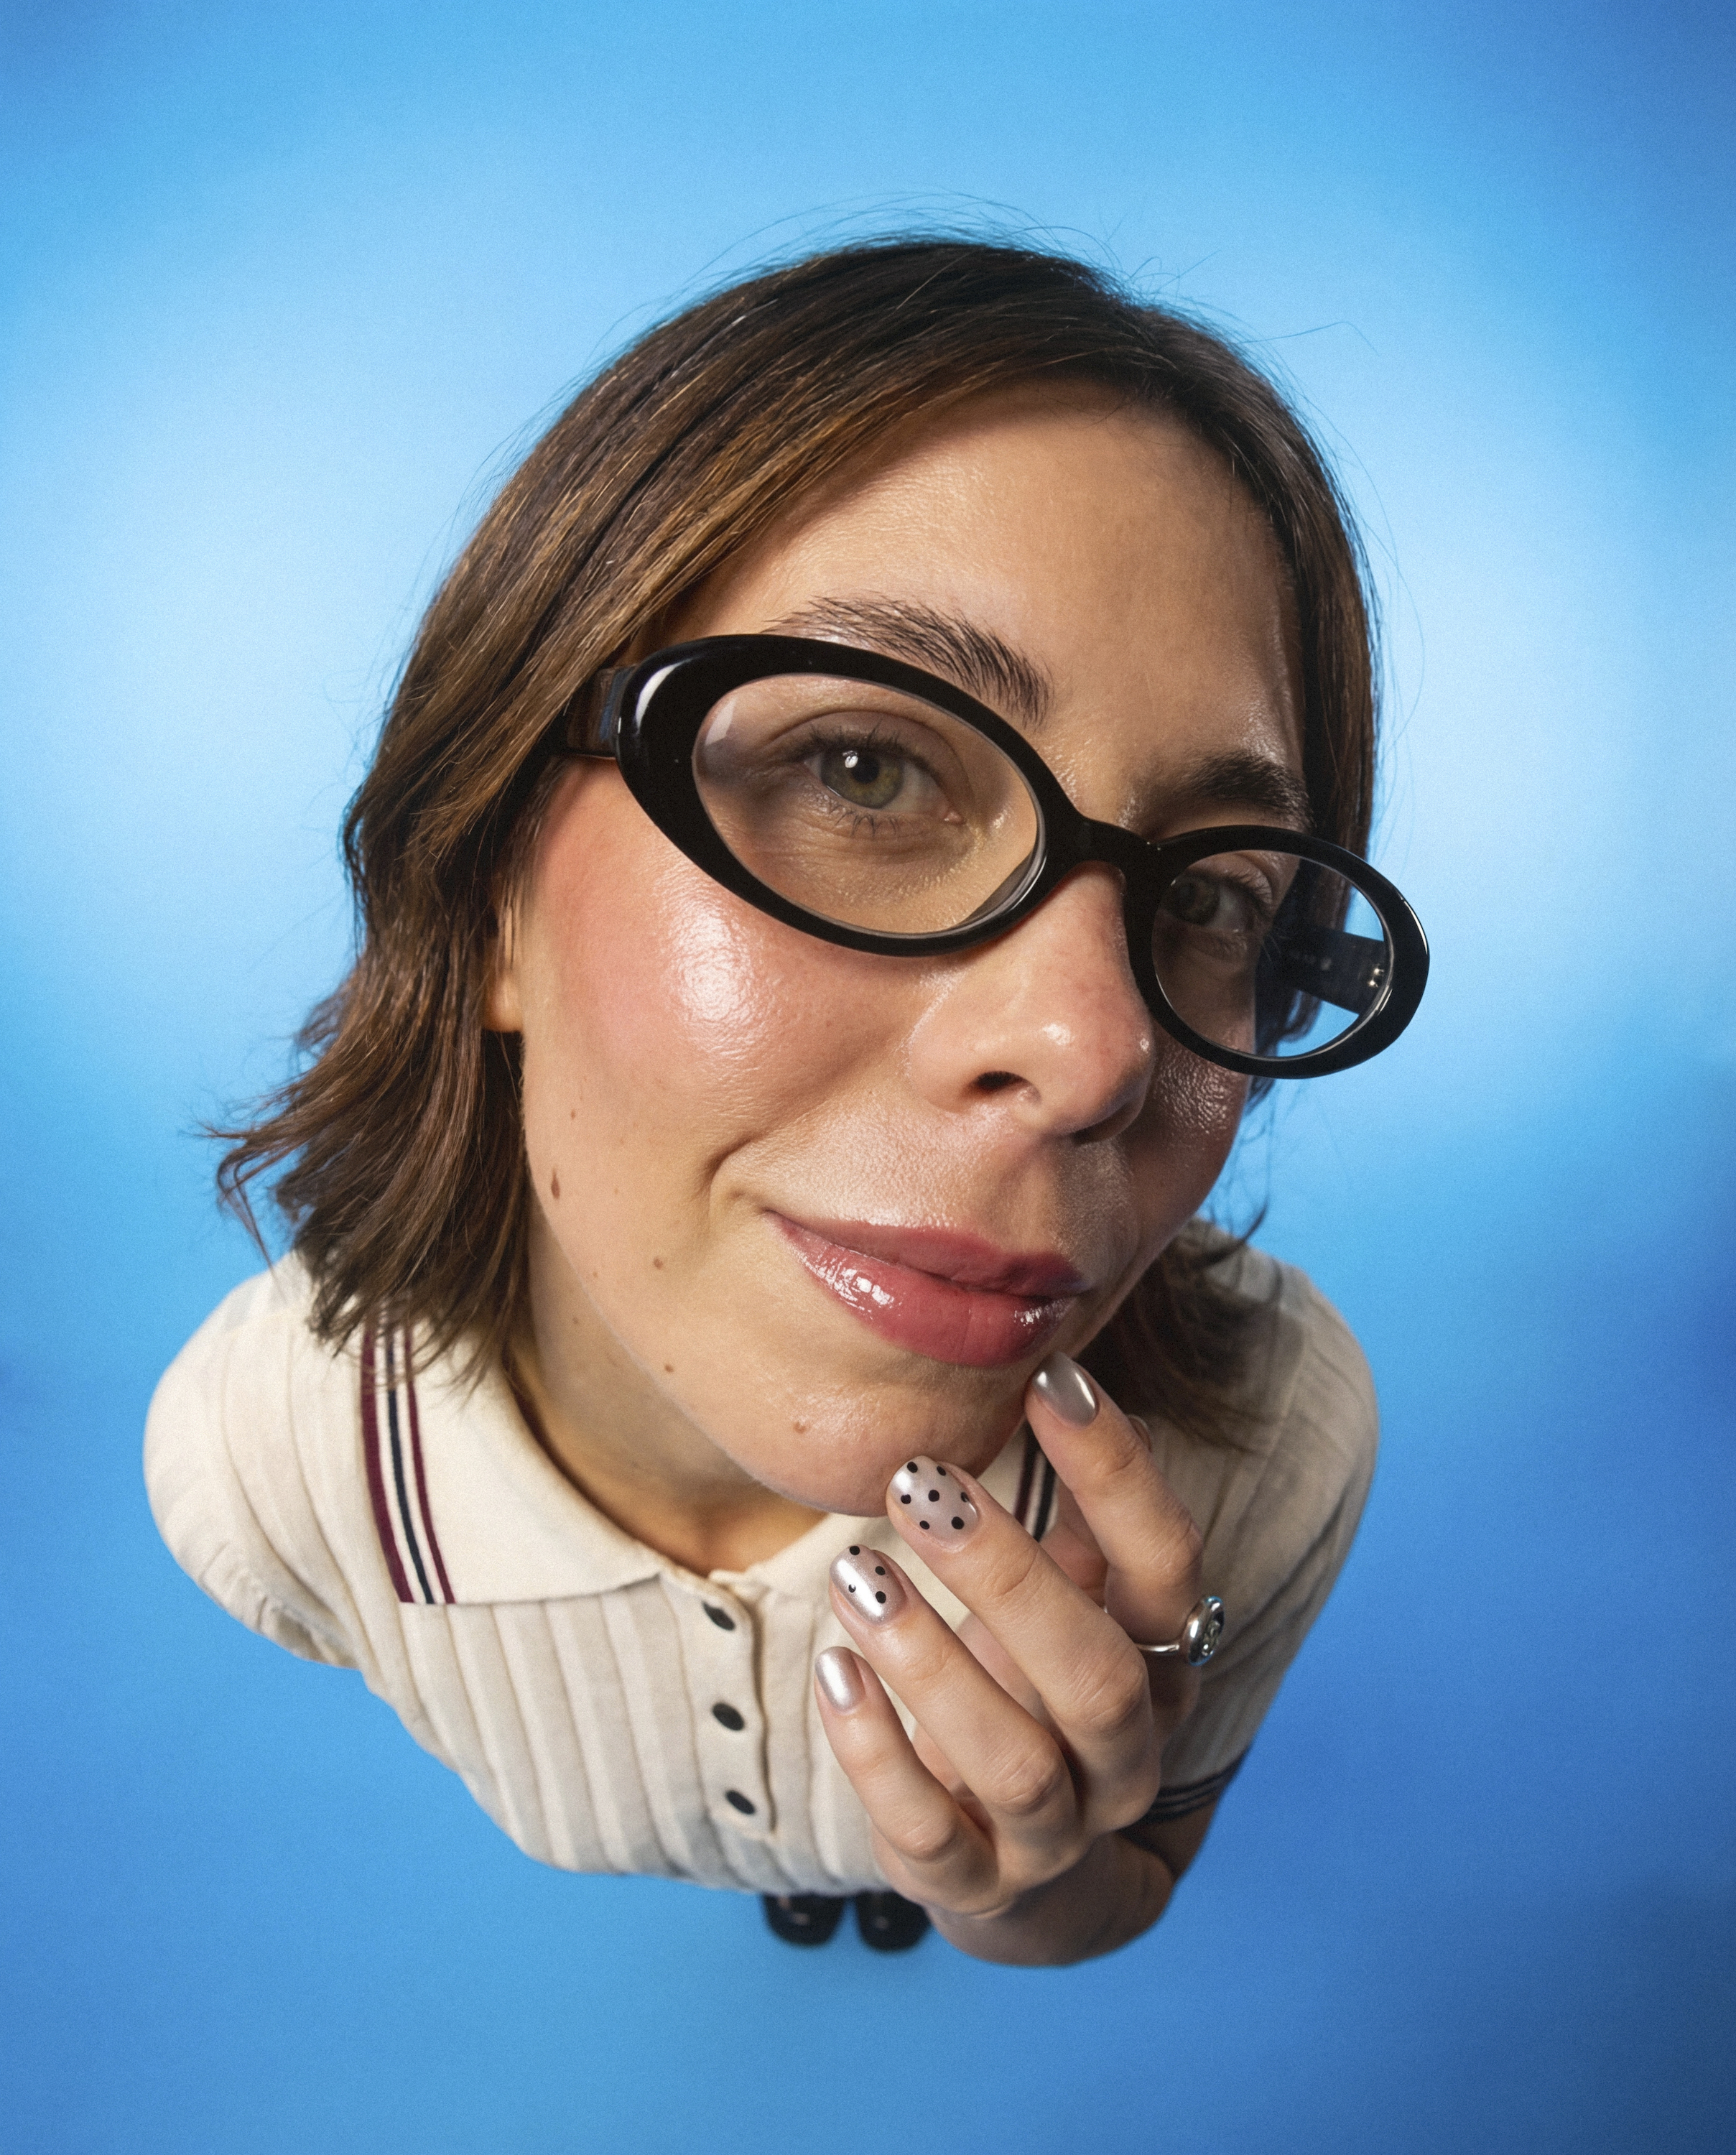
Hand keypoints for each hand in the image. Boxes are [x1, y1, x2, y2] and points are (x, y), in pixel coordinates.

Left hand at [815, 1351, 1205, 1934]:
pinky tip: (832, 1671)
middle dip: (1008, 1578)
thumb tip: (1054, 1358)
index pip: (1166, 1567)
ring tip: (856, 1571)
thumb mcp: (1072, 1597)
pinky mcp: (973, 1884)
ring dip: (932, 1663)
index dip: (1120, 1475)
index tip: (1053, 1376)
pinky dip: (878, 1754)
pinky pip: (928, 1838)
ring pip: (1014, 1762)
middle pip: (1094, 1677)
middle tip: (918, 1482)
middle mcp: (1124, 1755)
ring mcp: (1054, 1833)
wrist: (1033, 1861)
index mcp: (1160, 1662)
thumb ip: (1074, 1507)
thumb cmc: (1039, 1681)